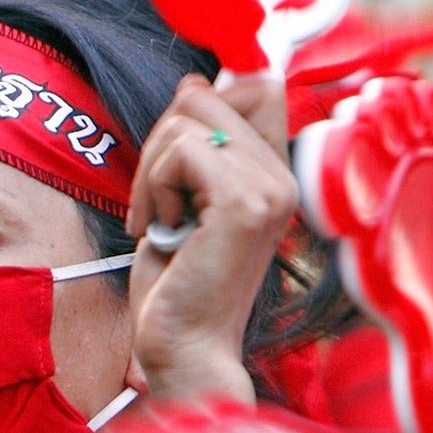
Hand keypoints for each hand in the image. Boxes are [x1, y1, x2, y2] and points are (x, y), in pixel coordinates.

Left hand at [126, 76, 296, 402]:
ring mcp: (270, 188)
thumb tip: (194, 81)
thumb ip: (192, 147)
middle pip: (209, 93)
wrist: (184, 350)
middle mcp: (283, 176)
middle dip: (159, 142)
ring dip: (150, 173)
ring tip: (159, 222)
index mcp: (274, 174)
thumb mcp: (180, 203)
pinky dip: (152, 188)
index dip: (204, 99)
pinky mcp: (244, 204)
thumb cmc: (176, 288)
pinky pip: (181, 151)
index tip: (172, 159)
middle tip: (154, 203)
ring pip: (186, 119)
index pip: (255, 83)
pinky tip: (162, 230)